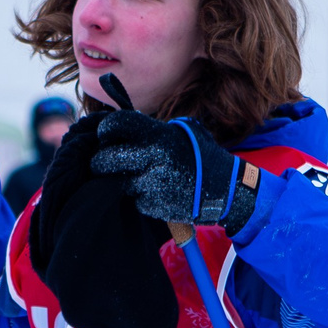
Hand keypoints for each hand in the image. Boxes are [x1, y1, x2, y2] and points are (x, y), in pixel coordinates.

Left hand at [87, 108, 255, 233]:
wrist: (228, 189)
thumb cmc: (201, 157)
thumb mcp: (181, 132)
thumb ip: (150, 129)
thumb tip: (116, 123)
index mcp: (159, 134)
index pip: (115, 124)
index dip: (105, 130)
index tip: (107, 136)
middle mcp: (153, 157)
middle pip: (105, 158)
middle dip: (100, 162)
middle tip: (103, 163)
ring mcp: (152, 182)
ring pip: (115, 181)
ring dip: (119, 180)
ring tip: (134, 176)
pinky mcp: (154, 205)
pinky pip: (134, 199)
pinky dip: (140, 197)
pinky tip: (156, 192)